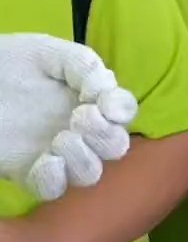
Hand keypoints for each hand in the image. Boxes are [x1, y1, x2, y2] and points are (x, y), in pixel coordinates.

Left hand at [0, 35, 136, 201]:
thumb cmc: (11, 61)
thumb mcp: (50, 52)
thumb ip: (85, 66)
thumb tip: (104, 92)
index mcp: (89, 100)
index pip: (123, 111)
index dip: (123, 111)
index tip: (105, 104)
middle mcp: (78, 130)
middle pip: (114, 148)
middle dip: (106, 136)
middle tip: (81, 118)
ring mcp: (54, 153)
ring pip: (89, 174)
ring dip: (84, 159)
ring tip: (61, 139)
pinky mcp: (26, 170)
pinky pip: (51, 189)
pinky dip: (55, 179)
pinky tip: (45, 160)